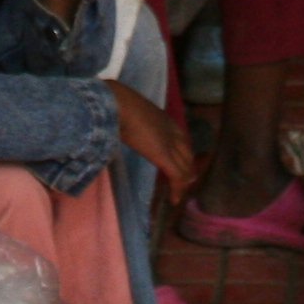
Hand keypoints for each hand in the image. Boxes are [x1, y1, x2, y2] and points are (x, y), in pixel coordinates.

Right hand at [109, 80, 202, 198]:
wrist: (118, 104)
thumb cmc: (116, 103)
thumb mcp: (126, 110)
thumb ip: (128, 116)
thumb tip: (116, 120)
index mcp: (163, 118)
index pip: (181, 138)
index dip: (183, 151)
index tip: (182, 160)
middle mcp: (171, 131)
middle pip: (186, 153)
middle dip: (188, 167)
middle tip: (187, 180)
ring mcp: (169, 144)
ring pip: (184, 166)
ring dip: (183, 181)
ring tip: (180, 193)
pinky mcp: (164, 156)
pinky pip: (176, 176)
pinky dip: (177, 189)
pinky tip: (174, 200)